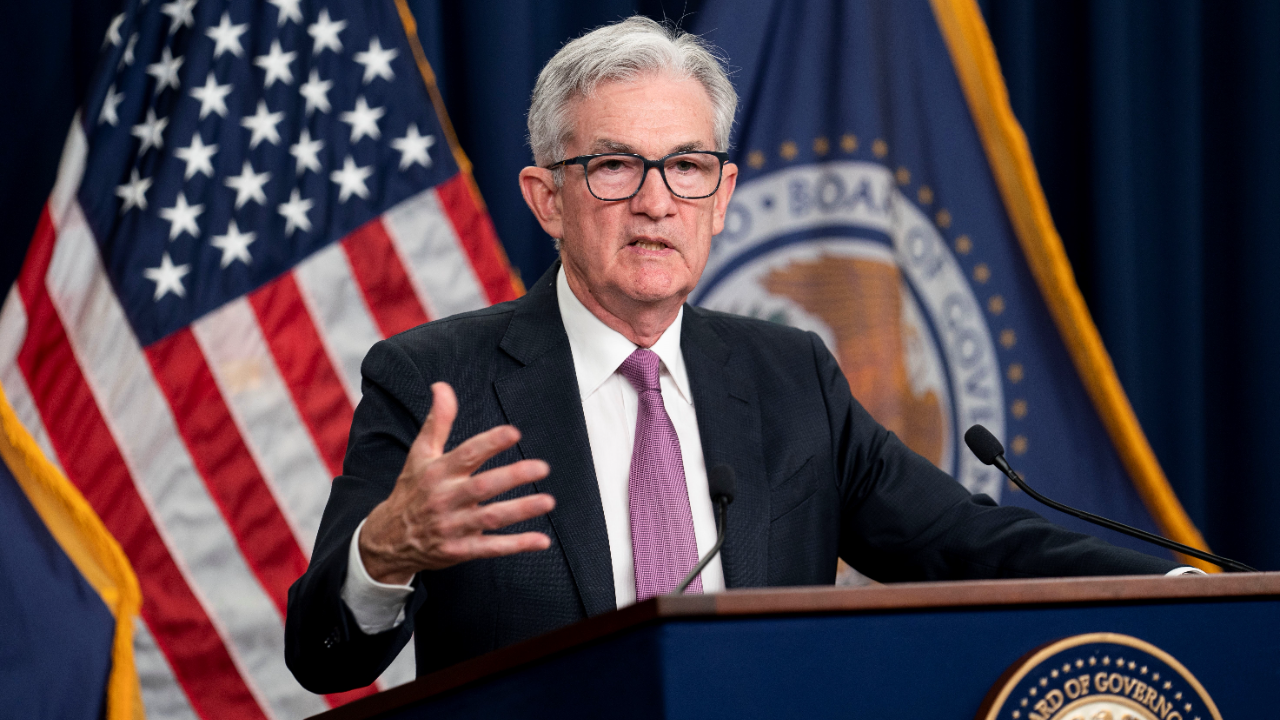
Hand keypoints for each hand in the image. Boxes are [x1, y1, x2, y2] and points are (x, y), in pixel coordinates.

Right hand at [358, 382, 554, 584]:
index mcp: (438, 473)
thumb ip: (438, 421)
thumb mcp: (420, 454)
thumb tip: (442, 387)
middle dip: (513, 476)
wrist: (388, 539)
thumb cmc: (412, 490)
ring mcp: (452, 527)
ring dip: (521, 510)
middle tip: (542, 467)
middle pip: (482, 487)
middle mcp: (445, 499)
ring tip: (548, 501)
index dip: (490, 443)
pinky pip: (490, 548)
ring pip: (491, 518)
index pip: (466, 454)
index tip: (514, 432)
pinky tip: (541, 540)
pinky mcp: (459, 551)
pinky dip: (517, 545)